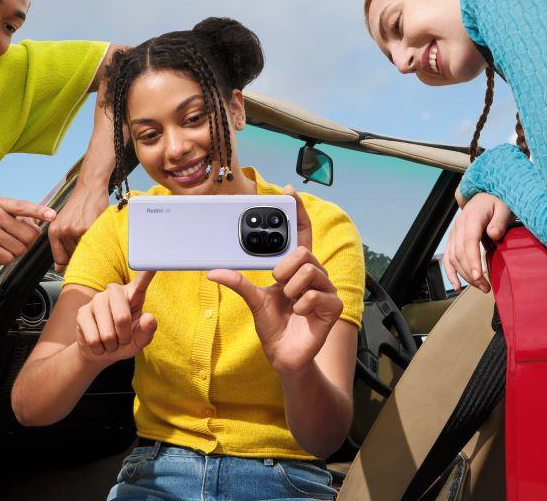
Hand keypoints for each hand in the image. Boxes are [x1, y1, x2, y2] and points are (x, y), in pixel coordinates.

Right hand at [0, 198, 54, 263]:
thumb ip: (16, 217)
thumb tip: (39, 226)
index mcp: (1, 204)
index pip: (25, 206)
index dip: (40, 212)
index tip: (53, 216)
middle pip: (28, 235)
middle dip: (25, 244)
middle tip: (12, 242)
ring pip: (19, 249)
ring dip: (14, 253)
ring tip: (1, 247)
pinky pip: (7, 258)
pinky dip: (4, 260)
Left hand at [49, 183, 107, 272]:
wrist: (89, 188)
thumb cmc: (78, 205)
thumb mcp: (64, 223)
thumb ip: (60, 245)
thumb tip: (58, 269)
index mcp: (53, 231)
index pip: (59, 259)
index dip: (68, 263)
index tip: (76, 261)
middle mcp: (62, 231)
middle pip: (73, 257)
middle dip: (81, 254)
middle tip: (87, 241)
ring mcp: (75, 230)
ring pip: (84, 252)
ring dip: (90, 248)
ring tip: (92, 234)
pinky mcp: (88, 228)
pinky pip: (94, 244)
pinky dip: (97, 241)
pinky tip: (97, 231)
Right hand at [75, 271, 157, 365]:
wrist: (101, 351)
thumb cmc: (125, 341)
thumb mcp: (140, 340)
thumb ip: (147, 331)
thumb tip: (149, 317)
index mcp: (133, 295)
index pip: (141, 281)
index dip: (147, 271)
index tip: (153, 262)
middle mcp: (114, 292)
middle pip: (122, 317)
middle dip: (124, 336)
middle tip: (123, 339)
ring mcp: (97, 300)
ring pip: (107, 332)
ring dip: (111, 344)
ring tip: (110, 341)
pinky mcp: (82, 312)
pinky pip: (93, 338)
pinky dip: (99, 348)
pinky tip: (98, 343)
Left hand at [208, 190, 340, 374]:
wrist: (284, 354)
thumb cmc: (273, 324)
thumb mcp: (253, 299)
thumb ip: (238, 282)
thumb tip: (213, 271)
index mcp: (296, 267)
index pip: (301, 233)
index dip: (297, 211)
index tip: (289, 192)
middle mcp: (313, 274)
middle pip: (303, 251)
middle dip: (285, 269)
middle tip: (278, 284)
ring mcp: (326, 289)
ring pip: (309, 272)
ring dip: (291, 290)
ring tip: (289, 302)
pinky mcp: (333, 306)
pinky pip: (314, 295)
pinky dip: (300, 305)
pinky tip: (299, 314)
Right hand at [442, 193, 512, 292]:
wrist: (484, 197)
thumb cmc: (496, 203)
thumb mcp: (503, 207)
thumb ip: (500, 221)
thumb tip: (494, 234)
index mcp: (471, 218)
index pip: (469, 241)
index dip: (472, 260)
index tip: (478, 275)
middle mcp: (459, 226)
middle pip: (460, 253)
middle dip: (471, 273)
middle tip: (486, 286)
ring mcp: (454, 234)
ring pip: (453, 258)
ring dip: (464, 275)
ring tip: (480, 286)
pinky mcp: (453, 240)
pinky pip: (447, 258)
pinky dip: (450, 273)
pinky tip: (456, 285)